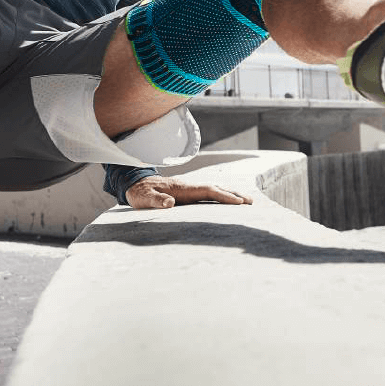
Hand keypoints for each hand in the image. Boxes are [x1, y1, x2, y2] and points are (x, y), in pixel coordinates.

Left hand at [124, 175, 253, 209]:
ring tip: (245, 201)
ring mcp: (188, 189)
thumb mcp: (144, 198)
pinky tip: (226, 201)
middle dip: (233, 194)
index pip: (207, 190)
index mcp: (182, 188)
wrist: (134, 183)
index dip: (223, 196)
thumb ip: (156, 200)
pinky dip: (220, 196)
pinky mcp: (186, 193)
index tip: (238, 202)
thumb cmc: (139, 192)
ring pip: (213, 190)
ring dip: (229, 194)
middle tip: (251, 202)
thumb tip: (170, 203)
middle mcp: (188, 186)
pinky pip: (207, 193)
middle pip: (215, 188)